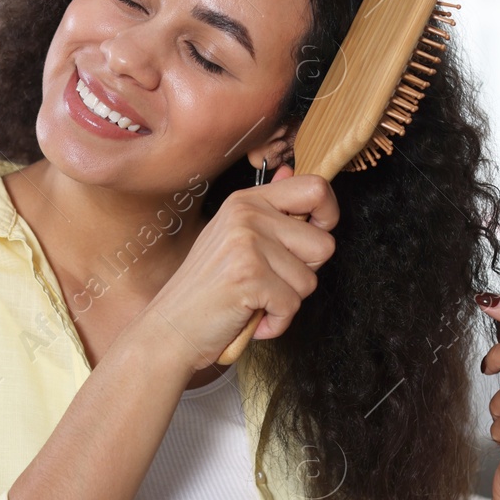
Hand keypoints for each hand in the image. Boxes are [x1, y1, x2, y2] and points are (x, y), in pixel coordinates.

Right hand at [136, 163, 338, 371]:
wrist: (170, 328)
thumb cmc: (206, 290)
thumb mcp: (233, 238)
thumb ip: (268, 209)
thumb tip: (290, 171)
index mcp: (246, 201)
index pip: (316, 188)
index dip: (328, 217)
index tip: (311, 240)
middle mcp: (247, 215)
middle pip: (324, 243)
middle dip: (304, 273)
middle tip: (269, 280)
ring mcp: (247, 244)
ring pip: (309, 280)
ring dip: (286, 301)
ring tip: (254, 299)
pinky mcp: (249, 277)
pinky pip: (292, 306)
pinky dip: (276, 323)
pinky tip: (249, 315)